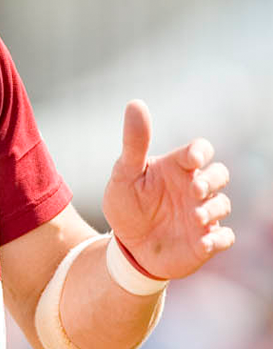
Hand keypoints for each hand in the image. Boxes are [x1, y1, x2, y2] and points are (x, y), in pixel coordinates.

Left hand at [101, 100, 235, 279]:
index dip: (201, 152)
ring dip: (212, 210)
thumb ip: (134, 142)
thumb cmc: (127, 204)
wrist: (127, 245)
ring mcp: (202, 214)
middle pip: (220, 174)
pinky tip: (202, 243)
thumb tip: (135, 103)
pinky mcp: (205, 241)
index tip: (193, 159)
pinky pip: (224, 238)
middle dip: (212, 179)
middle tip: (194, 189)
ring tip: (194, 218)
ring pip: (223, 204)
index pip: (199, 150)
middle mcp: (193, 188)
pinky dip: (218, 239)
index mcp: (176, 168)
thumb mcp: (124, 173)